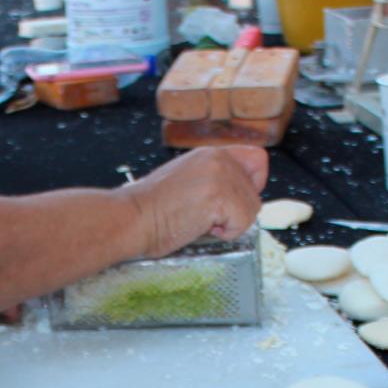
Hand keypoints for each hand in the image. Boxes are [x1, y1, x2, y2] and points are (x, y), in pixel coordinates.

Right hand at [124, 146, 269, 257]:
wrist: (130, 218)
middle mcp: (219, 158)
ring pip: (252, 209)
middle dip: (236, 212)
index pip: (257, 159)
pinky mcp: (221, 196)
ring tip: (199, 221)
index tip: (232, 202)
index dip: (252, 184)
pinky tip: (199, 227)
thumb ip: (212, 182)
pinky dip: (225, 234)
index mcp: (210, 153)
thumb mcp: (185, 182)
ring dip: (229, 224)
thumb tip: (234, 201)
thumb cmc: (148, 210)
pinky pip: (243, 223)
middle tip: (205, 216)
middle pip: (255, 193)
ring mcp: (221, 175)